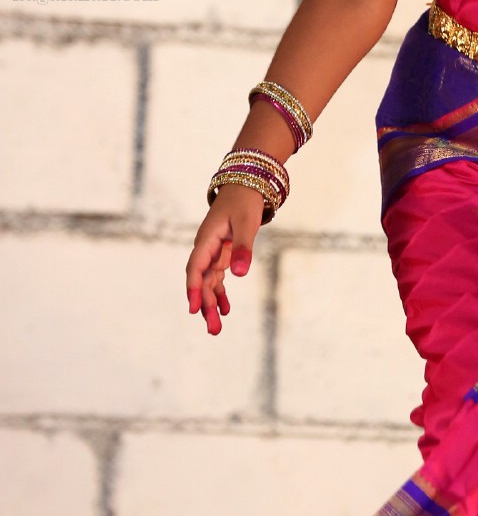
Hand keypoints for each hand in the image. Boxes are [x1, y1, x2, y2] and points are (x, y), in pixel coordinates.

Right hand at [186, 185, 264, 335]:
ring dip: (212, 304)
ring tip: (216, 328)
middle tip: (213, 330)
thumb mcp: (246, 224)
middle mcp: (206, 249)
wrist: (246, 185)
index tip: (194, 309)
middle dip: (206, 306)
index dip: (194, 290)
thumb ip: (242, 248)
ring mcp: (213, 252)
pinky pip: (218, 278)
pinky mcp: (222, 253)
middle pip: (202, 281)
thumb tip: (238, 274)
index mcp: (206, 240)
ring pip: (209, 283)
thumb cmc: (244, 202)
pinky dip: (221, 293)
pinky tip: (225, 310)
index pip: (195, 269)